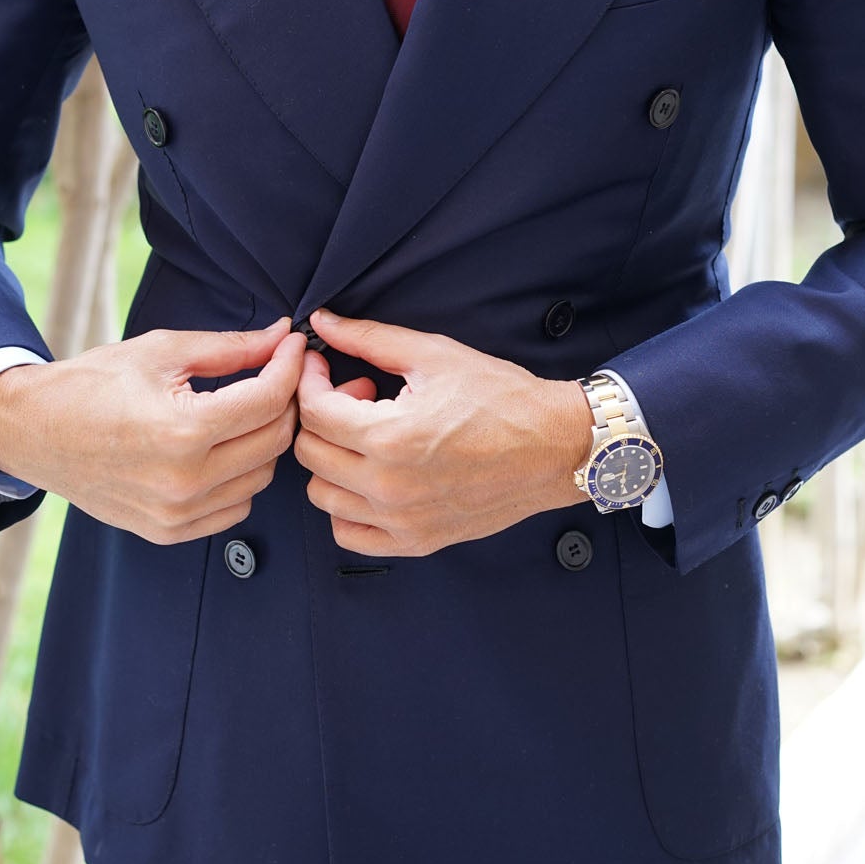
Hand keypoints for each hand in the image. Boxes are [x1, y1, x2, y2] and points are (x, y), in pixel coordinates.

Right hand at [0, 320, 304, 542]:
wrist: (32, 431)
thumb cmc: (92, 384)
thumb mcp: (161, 351)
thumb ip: (230, 348)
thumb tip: (281, 337)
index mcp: (182, 430)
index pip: (269, 399)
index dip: (290, 366)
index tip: (294, 346)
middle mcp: (184, 480)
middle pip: (274, 440)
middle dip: (285, 400)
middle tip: (278, 373)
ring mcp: (177, 513)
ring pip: (262, 477)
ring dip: (265, 440)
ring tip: (247, 410)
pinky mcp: (169, 532)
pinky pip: (236, 506)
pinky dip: (242, 477)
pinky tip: (224, 448)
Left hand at [294, 307, 593, 556]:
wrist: (554, 447)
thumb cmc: (503, 399)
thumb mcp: (434, 355)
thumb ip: (369, 338)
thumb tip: (323, 322)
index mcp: (390, 437)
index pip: (312, 411)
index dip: (311, 381)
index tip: (324, 368)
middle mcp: (389, 486)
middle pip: (309, 453)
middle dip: (321, 416)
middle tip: (356, 398)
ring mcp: (401, 519)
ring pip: (322, 495)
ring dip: (332, 460)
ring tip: (367, 437)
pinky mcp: (415, 541)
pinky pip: (349, 533)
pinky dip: (348, 507)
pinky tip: (371, 478)